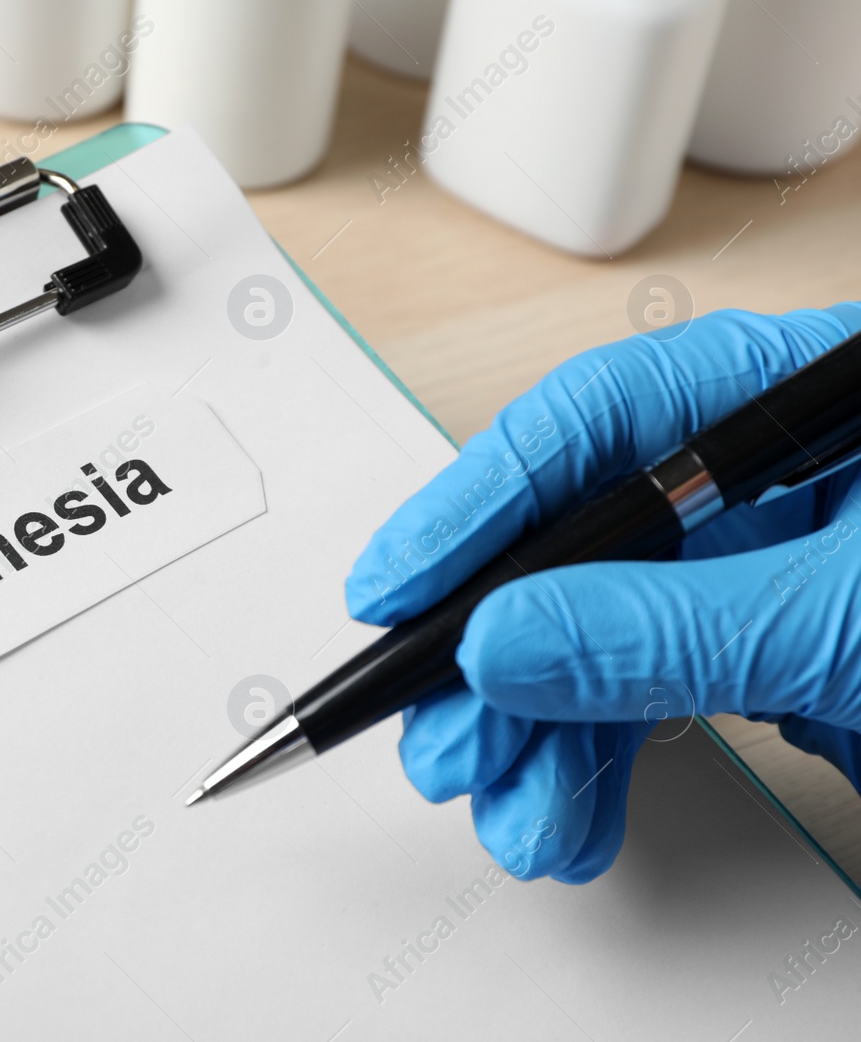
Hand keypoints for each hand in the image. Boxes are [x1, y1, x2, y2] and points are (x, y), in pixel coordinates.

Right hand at [344, 302, 860, 882]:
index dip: (479, 503)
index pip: (601, 422)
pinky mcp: (778, 657)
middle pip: (580, 545)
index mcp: (803, 403)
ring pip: (600, 637)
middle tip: (445, 737)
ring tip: (512, 808)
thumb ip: (673, 627)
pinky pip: (650, 699)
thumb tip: (507, 640)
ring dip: (539, 734)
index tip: (398, 588)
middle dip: (499, 658)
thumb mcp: (859, 614)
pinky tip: (570, 810)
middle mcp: (773, 480)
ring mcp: (770, 573)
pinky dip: (600, 762)